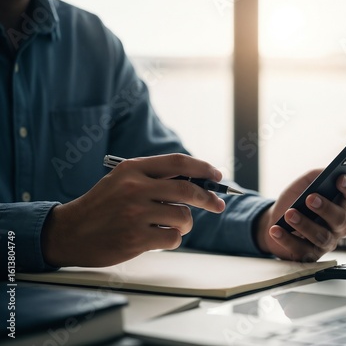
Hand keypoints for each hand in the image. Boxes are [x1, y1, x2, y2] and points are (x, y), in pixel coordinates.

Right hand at [41, 154, 225, 266]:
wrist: (70, 232)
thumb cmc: (102, 206)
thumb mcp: (122, 181)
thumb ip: (155, 178)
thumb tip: (197, 183)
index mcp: (133, 168)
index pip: (178, 163)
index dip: (203, 168)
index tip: (217, 176)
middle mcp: (135, 188)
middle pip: (188, 190)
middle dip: (209, 198)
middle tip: (218, 204)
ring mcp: (136, 213)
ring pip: (183, 217)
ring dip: (185, 224)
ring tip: (170, 225)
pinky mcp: (136, 237)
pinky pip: (173, 238)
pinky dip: (172, 239)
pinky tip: (156, 237)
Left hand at [255, 170, 345, 261]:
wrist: (275, 220)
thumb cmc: (295, 200)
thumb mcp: (305, 183)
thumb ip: (317, 176)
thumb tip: (327, 172)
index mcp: (340, 204)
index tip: (340, 179)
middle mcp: (338, 226)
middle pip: (340, 219)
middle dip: (325, 208)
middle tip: (310, 198)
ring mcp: (326, 242)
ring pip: (322, 237)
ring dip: (304, 224)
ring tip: (289, 214)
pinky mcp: (310, 256)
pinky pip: (301, 250)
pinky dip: (286, 239)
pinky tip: (276, 229)